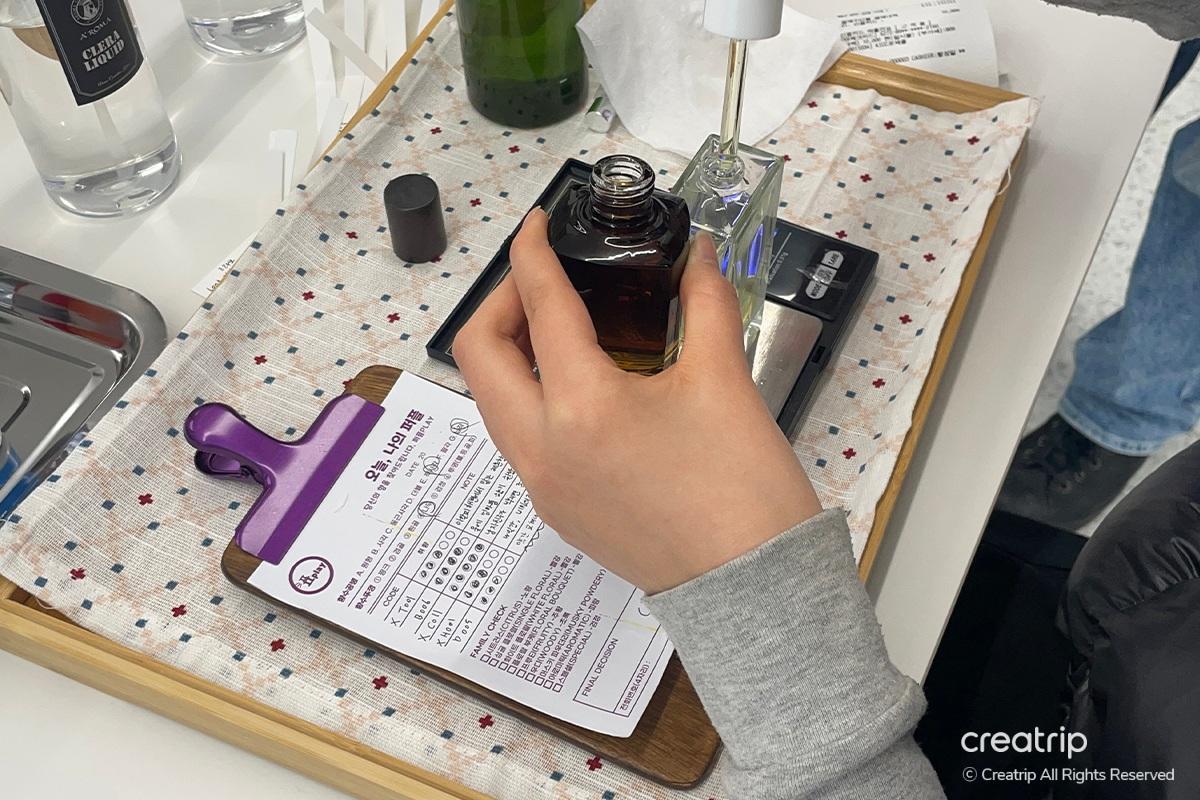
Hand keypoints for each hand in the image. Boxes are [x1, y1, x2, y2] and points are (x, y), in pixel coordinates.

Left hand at [454, 208, 822, 593]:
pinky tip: (578, 385)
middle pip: (479, 354)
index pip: (539, 306)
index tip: (538, 223)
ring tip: (560, 326)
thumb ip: (704, 303)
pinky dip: (528, 396)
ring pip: (490, 401)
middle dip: (501, 302)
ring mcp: (540, 486)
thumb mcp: (725, 380)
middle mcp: (541, 449)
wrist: (754, 588)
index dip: (532, 251)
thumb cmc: (744, 487)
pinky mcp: (555, 510)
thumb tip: (698, 254)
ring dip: (509, 353)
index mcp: (581, 407)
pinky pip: (516, 438)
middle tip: (546, 281)